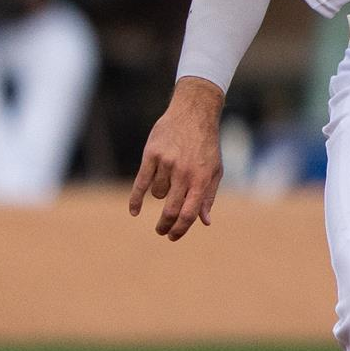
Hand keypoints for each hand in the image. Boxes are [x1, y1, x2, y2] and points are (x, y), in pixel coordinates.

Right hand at [129, 76, 225, 240]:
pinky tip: (134, 211)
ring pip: (157, 194)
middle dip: (165, 225)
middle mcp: (184, 172)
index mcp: (202, 179)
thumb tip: (204, 222)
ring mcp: (166, 163)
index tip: (173, 237)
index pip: (190, 212)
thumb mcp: (215, 170)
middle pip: (171, 209)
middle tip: (162, 231)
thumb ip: (209, 196)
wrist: (193, 113)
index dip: (181, 229)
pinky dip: (136, 199)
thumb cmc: (206, 145)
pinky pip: (141, 182)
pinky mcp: (151, 155)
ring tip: (169, 180)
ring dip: (161, 195)